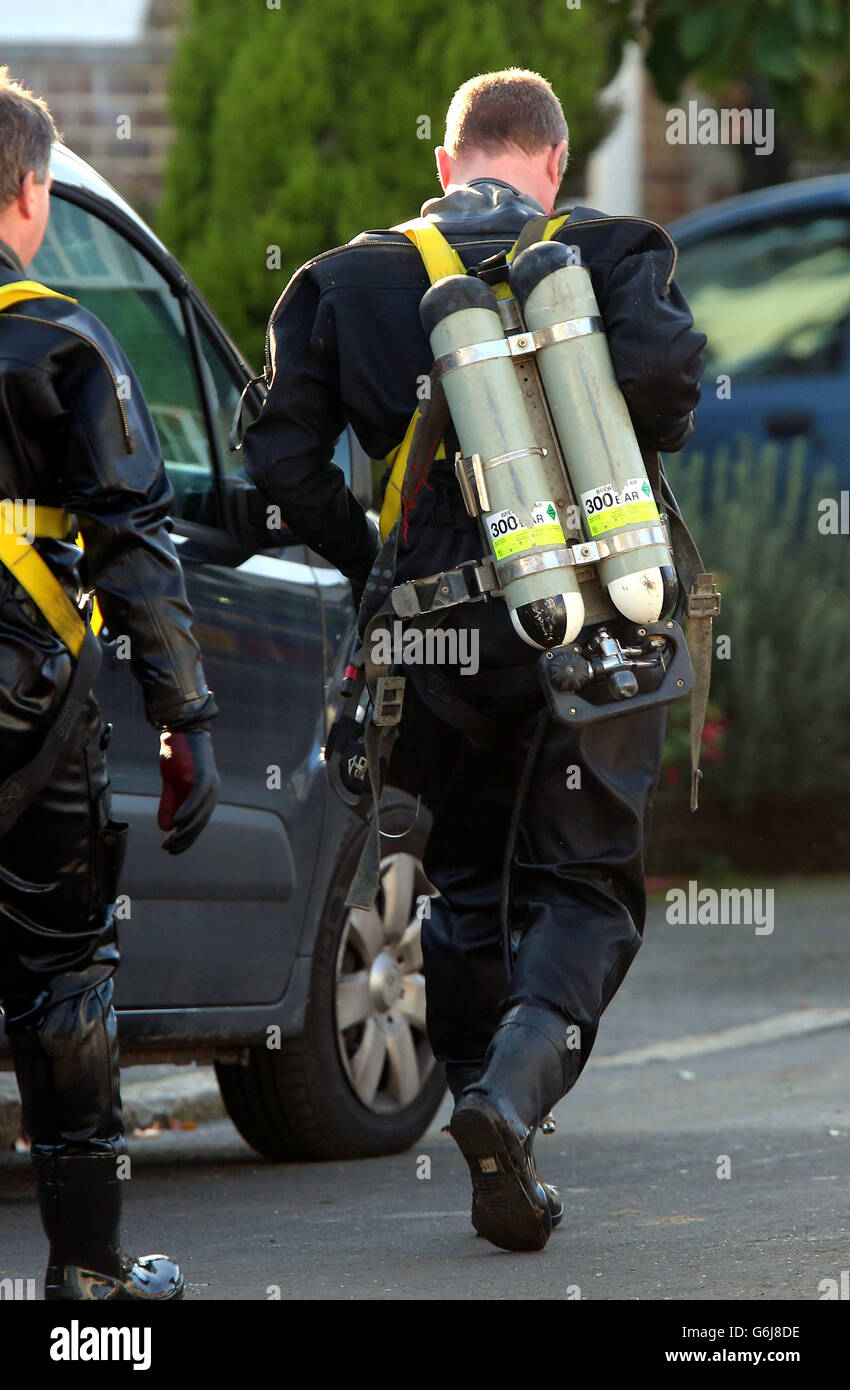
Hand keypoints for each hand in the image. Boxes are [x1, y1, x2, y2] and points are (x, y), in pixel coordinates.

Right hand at [157, 729, 219, 853]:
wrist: (181, 728)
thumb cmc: (177, 754)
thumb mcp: (171, 782)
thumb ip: (170, 803)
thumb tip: (166, 827)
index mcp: (206, 794)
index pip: (198, 822)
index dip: (186, 838)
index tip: (171, 850)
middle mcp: (212, 791)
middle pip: (200, 822)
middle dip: (185, 838)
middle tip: (168, 849)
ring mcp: (210, 783)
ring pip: (200, 813)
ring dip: (185, 830)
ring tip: (170, 841)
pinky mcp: (204, 775)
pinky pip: (197, 798)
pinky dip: (187, 811)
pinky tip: (177, 823)